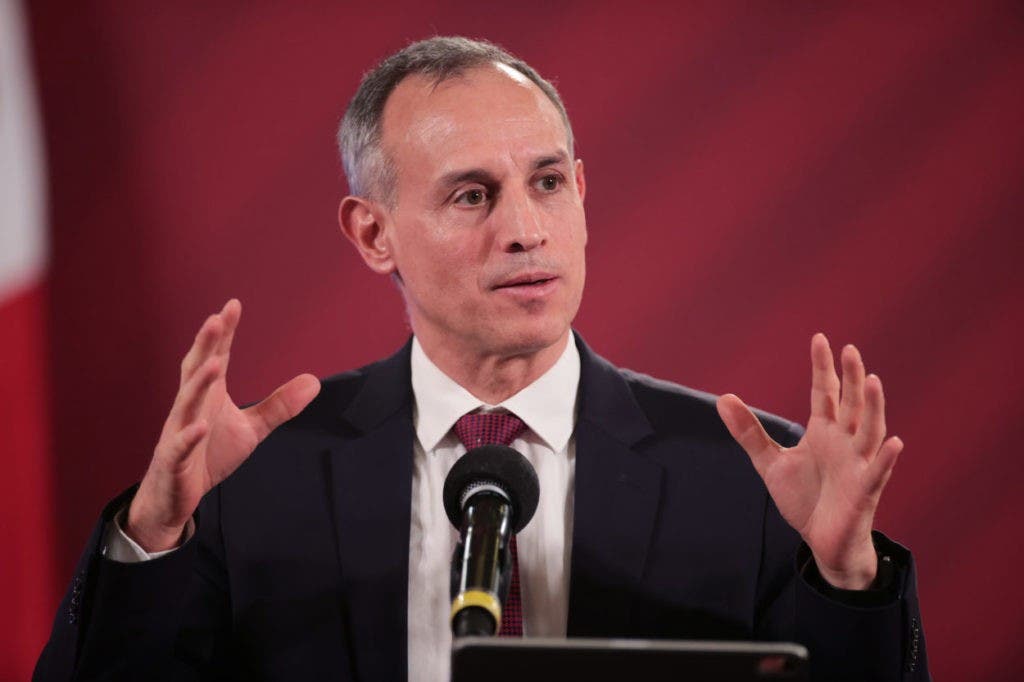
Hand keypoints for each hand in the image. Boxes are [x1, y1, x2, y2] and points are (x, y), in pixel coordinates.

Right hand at [125, 300, 320, 551]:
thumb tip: (315, 381)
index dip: (224, 333)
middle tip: (217, 319)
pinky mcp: (173, 461)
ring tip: (214, 364)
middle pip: (196, 370)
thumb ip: (278, 406)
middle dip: (205, 345)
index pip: (216, 358)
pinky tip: (199, 426)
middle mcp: (190, 408)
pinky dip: (188, 436)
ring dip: (198, 384)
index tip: (233, 305)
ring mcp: (178, 433)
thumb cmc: (209, 455)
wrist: (175, 497)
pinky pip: (179, 446)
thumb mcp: (251, 429)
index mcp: (208, 396)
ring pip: (185, 404)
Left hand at [716, 333, 902, 588]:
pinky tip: (894, 441)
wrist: (821, 541)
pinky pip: (878, 472)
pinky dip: (887, 457)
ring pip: (870, 431)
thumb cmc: (804, 498)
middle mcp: (845, 442)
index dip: (823, 367)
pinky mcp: (864, 491)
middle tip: (849, 349)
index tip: (820, 339)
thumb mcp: (770, 462)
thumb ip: (748, 432)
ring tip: (872, 381)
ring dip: (873, 407)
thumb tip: (723, 398)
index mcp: (824, 431)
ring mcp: (858, 464)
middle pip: (851, 403)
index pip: (825, 392)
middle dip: (850, 377)